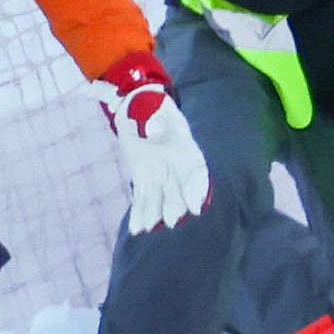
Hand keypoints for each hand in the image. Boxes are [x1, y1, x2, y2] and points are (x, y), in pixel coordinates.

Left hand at [97, 52, 211, 233]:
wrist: (139, 105)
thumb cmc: (153, 106)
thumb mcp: (161, 109)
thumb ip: (162, 115)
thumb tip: (159, 114)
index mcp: (186, 151)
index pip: (195, 175)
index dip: (196, 191)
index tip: (196, 207)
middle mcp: (176, 167)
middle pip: (179, 191)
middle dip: (175, 207)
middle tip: (172, 221)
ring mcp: (160, 175)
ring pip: (160, 199)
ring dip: (155, 214)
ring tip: (149, 227)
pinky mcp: (144, 179)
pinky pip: (144, 199)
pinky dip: (140, 213)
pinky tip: (137, 228)